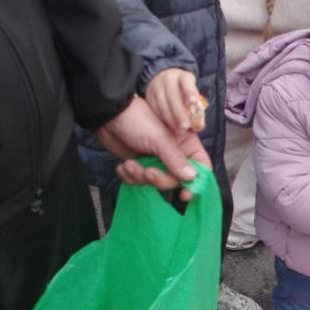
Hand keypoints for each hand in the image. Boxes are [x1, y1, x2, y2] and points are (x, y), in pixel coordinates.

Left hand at [96, 96, 210, 200]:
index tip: (185, 194)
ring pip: (156, 182)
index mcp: (185, 144)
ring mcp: (156, 161)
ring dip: (140, 177)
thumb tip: (192, 177)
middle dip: (159, 179)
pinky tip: (123, 166)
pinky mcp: (140, 165)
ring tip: (129, 164)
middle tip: (147, 172)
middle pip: (176, 180)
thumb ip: (175, 159)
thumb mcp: (159, 138)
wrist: (109, 116)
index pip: (200, 166)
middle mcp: (173, 154)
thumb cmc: (138, 119)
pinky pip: (139, 181)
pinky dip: (130, 176)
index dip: (196, 182)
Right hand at [145, 68, 205, 133]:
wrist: (164, 80)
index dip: (190, 91)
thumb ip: (198, 110)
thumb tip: (199, 126)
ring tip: (178, 131)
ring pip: (162, 103)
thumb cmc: (184, 92)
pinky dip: (162, 119)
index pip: (186, 81)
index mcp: (183, 77)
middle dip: (179, 113)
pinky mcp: (149, 96)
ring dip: (170, 119)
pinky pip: (155, 109)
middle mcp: (169, 79)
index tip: (194, 102)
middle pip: (173, 96)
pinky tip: (169, 127)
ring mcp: (157, 87)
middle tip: (185, 126)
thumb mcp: (192, 95)